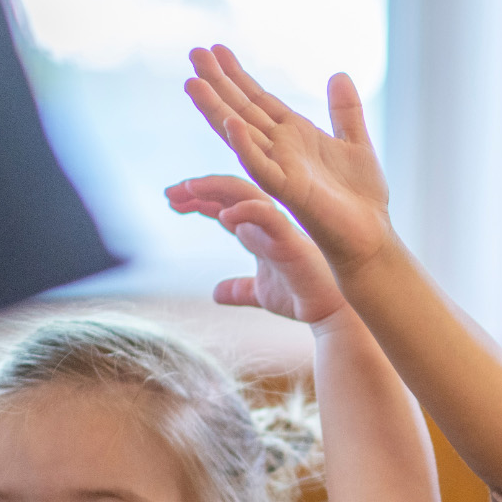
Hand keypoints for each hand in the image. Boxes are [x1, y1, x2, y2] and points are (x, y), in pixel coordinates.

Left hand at [166, 174, 345, 324]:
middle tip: (170, 192)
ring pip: (245, 193)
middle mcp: (268, 223)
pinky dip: (245, 210)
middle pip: (230, 191)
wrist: (331, 314)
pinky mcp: (290, 240)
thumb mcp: (260, 293)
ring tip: (187, 190)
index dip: (198, 200)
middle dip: (198, 188)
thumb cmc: (301, 298)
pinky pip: (266, 216)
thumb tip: (216, 293)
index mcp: (260, 231)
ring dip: (213, 188)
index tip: (171, 200)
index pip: (225, 205)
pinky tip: (223, 216)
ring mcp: (279, 228)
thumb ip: (239, 289)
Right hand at [184, 45, 391, 273]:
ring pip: (241, 135)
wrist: (371, 236)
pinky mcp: (290, 192)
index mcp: (295, 136)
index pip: (258, 100)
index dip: (237, 75)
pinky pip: (262, 168)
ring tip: (193, 83)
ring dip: (217, 109)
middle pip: (242, 110)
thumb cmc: (362, 197)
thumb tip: (339, 74)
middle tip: (193, 52)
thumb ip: (345, 111)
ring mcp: (281, 170)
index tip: (216, 49)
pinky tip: (231, 124)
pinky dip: (246, 146)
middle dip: (218, 83)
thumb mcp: (356, 143)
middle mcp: (281, 150)